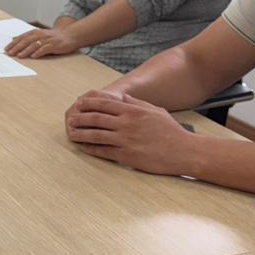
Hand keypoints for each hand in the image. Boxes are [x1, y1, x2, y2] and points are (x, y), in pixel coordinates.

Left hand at [6, 26, 80, 58]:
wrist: (69, 35)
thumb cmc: (52, 37)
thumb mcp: (38, 35)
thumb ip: (26, 37)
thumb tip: (13, 39)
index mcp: (35, 32)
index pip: (22, 38)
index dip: (14, 43)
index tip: (6, 49)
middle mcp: (40, 35)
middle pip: (26, 41)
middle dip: (17, 47)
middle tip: (10, 53)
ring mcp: (48, 40)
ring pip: (35, 44)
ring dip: (26, 50)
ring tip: (19, 56)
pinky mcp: (54, 45)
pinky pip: (46, 48)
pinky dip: (39, 52)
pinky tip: (34, 56)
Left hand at [63, 93, 194, 175]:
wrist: (184, 151)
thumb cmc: (170, 130)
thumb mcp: (154, 110)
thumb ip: (135, 103)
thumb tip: (121, 98)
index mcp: (132, 111)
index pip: (103, 104)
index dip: (88, 104)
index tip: (78, 104)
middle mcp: (126, 124)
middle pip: (95, 118)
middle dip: (80, 118)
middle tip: (70, 118)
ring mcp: (125, 140)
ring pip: (96, 135)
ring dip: (81, 134)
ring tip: (71, 133)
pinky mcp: (127, 155)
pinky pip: (104, 151)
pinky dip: (91, 149)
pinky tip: (84, 147)